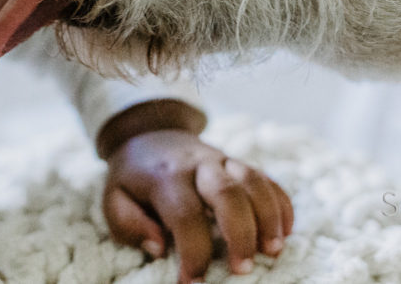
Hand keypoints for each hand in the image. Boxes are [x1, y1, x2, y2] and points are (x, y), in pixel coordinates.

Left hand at [102, 129, 293, 283]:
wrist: (150, 133)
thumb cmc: (133, 178)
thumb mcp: (114, 199)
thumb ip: (130, 225)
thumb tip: (159, 247)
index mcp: (165, 178)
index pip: (184, 214)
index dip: (192, 251)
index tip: (192, 281)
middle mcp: (198, 165)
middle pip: (227, 192)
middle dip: (240, 233)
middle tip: (242, 269)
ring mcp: (222, 160)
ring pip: (253, 181)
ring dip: (268, 216)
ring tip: (273, 251)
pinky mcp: (239, 163)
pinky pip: (267, 178)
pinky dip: (281, 203)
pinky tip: (286, 231)